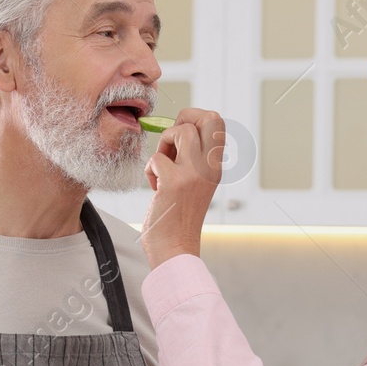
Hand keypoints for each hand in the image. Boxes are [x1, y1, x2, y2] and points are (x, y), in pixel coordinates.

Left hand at [139, 107, 226, 269]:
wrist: (175, 249)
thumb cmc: (177, 217)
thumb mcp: (192, 182)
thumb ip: (188, 158)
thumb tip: (175, 130)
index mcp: (216, 166)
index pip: (217, 122)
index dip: (194, 118)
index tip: (178, 137)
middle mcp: (211, 167)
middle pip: (209, 116)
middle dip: (184, 118)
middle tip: (171, 141)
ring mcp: (195, 174)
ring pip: (181, 130)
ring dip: (164, 143)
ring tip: (162, 166)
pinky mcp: (175, 183)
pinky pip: (156, 158)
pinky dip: (149, 170)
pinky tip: (156, 189)